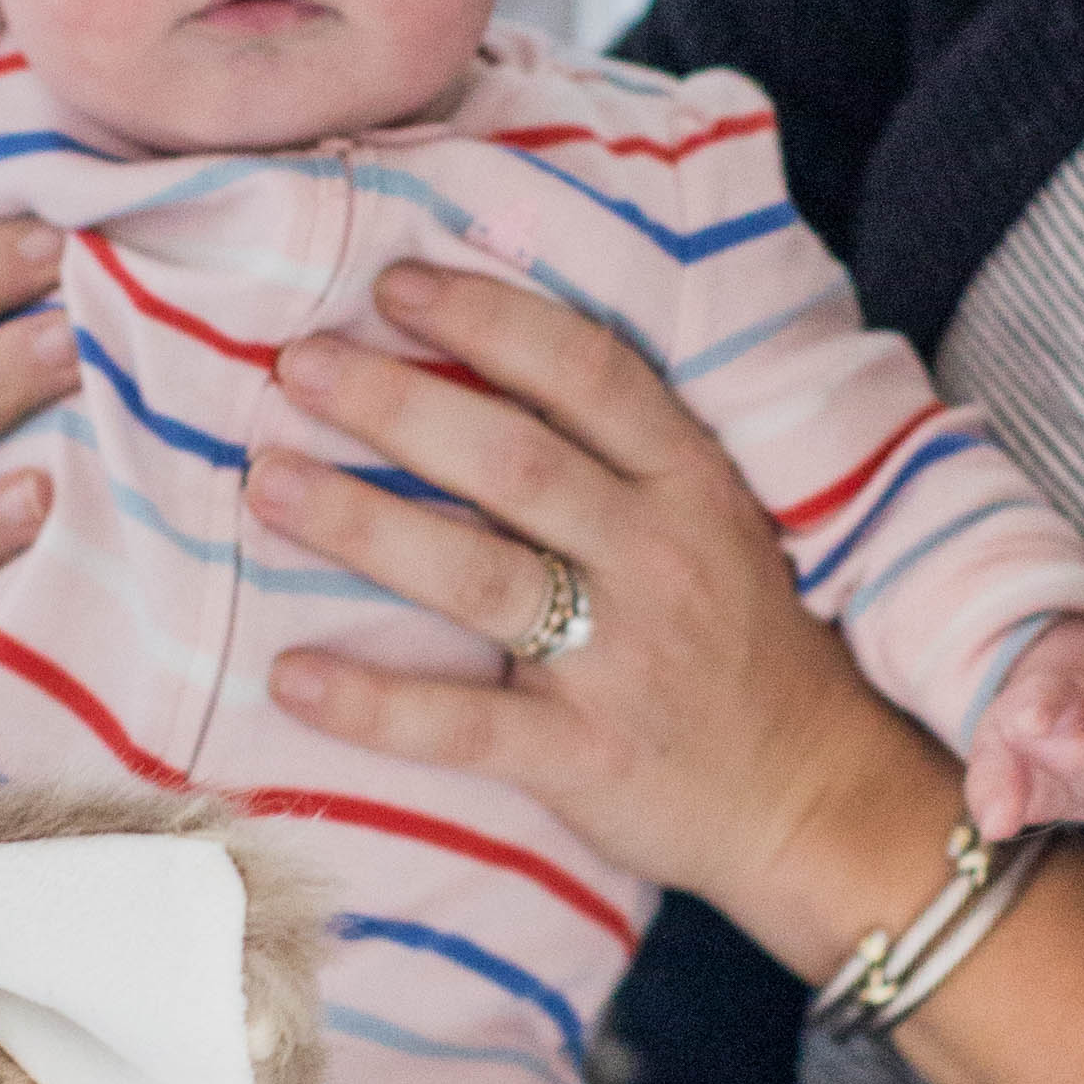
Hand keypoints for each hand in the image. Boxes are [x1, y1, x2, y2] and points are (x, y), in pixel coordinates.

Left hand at [255, 267, 1083, 1083]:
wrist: (815, 799)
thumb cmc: (740, 648)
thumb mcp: (708, 524)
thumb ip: (612, 457)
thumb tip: (468, 373)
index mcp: (691, 486)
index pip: (589, 374)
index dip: (490, 320)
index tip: (396, 284)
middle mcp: (660, 559)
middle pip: (516, 463)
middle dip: (399, 403)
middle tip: (298, 365)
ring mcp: (625, 661)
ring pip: (480, 577)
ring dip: (364, 524)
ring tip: (268, 482)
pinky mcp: (587, 759)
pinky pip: (465, 727)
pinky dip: (374, 702)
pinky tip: (291, 675)